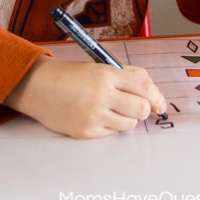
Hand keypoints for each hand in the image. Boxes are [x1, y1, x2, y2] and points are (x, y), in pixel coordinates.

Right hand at [4, 57, 166, 137]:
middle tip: (139, 106)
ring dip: (128, 118)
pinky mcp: (85, 131)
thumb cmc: (70, 75)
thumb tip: (151, 93)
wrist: (39, 86)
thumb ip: (125, 76)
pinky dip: (111, 125)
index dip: (156, 96)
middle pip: (141, 108)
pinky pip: (111, 133)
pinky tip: (100, 115)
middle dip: (144, 109)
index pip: (143, 85)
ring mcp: (93, 115)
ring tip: (115, 109)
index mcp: (106, 74)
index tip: (159, 103)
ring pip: (129, 124)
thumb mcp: (99, 66)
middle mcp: (101, 95)